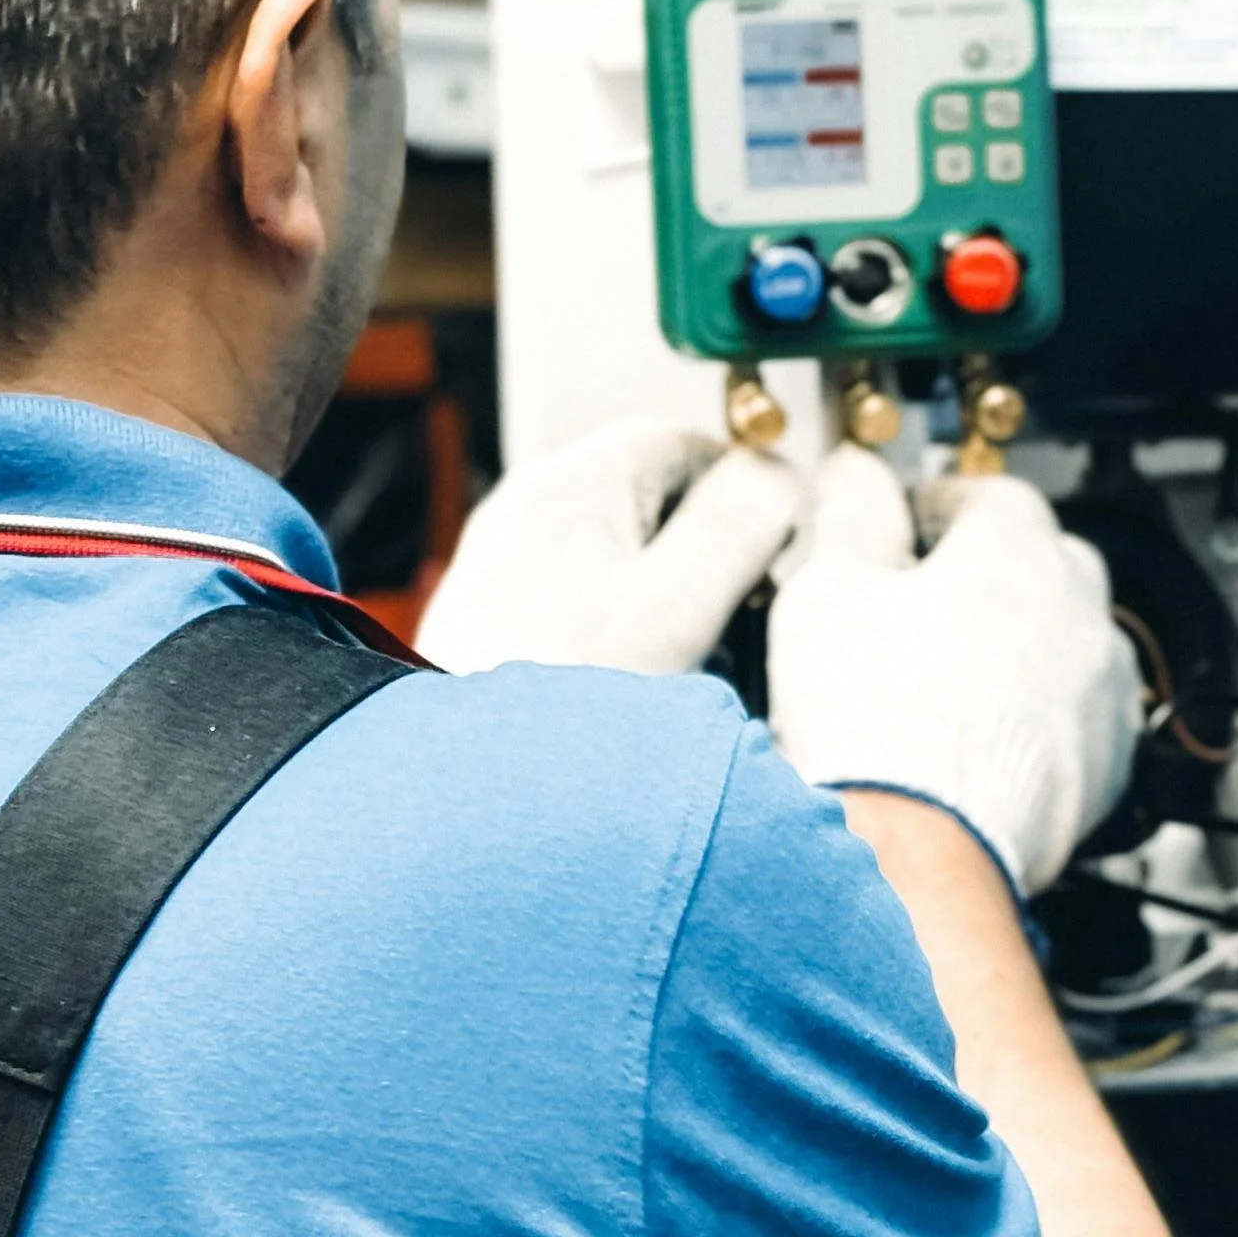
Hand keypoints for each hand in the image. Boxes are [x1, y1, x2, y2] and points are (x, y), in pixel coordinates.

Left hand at [417, 415, 798, 675]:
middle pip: (653, 504)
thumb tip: (779, 474)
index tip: (777, 558)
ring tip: (691, 668)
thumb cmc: (560, 695)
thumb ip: (737, 525)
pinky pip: (585, 608)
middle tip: (740, 625)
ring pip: (624, 561)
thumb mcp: (674, 605)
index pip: (685, 444)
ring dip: (673, 605)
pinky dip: (626, 639)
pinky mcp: (497, 625)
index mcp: (571, 483)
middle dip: (711, 557)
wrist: (457, 792)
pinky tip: (635, 694)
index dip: (745, 492)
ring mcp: (506, 569)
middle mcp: (529, 511)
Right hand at [768, 447, 1140, 892]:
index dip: (939, 506)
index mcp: (1016, 548)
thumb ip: (850, 514)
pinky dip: (1042, 716)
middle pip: (1042, 561)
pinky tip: (985, 741)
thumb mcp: (830, 590)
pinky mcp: (1109, 762)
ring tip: (952, 682)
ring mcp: (1103, 687)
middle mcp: (1078, 608)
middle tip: (925, 602)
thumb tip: (856, 475)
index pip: (989, 495)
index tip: (908, 526)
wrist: (922, 851)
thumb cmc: (877, 725)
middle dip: (990, 573)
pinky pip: (1081, 715)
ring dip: (1021, 646)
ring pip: (1067, 640)